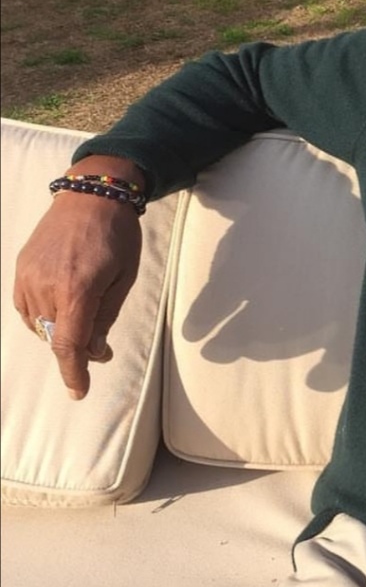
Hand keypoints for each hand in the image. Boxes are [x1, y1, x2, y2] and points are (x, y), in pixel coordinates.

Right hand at [13, 157, 143, 398]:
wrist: (91, 195)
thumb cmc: (118, 236)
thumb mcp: (124, 278)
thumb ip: (106, 316)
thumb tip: (95, 351)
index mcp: (78, 289)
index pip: (68, 344)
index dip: (73, 372)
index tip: (79, 391)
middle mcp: (46, 286)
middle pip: (54, 337)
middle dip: (76, 349)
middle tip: (99, 345)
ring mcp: (28, 277)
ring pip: (38, 325)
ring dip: (59, 332)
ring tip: (84, 316)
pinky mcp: (20, 269)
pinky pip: (25, 308)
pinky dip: (42, 317)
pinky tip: (61, 308)